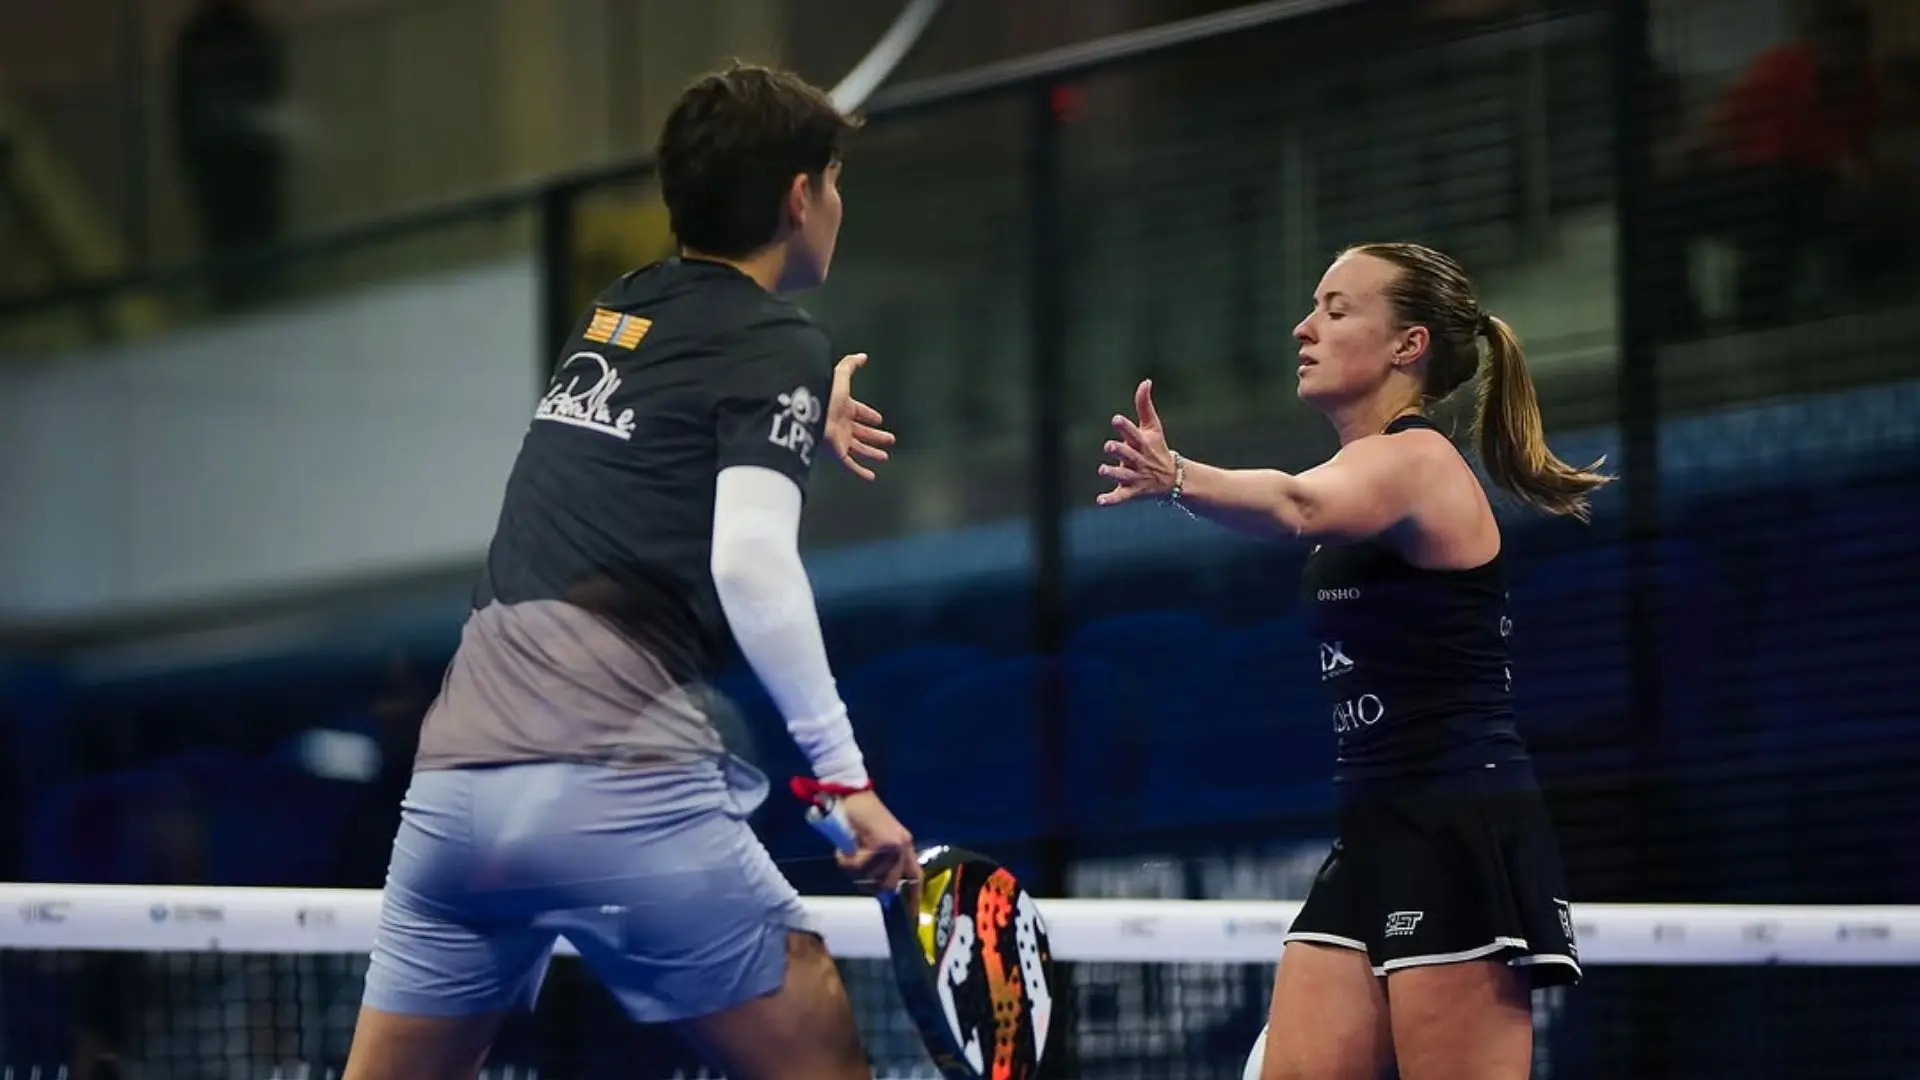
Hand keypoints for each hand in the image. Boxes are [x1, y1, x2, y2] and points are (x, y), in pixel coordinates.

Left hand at [826, 353, 895, 480]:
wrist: (811, 412)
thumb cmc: (825, 394)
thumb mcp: (841, 376)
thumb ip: (851, 364)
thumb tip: (862, 356)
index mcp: (843, 407)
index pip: (858, 412)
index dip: (868, 415)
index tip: (878, 419)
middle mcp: (842, 424)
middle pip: (862, 432)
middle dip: (875, 436)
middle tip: (890, 439)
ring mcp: (840, 439)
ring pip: (859, 448)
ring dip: (872, 452)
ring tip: (885, 456)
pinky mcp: (837, 452)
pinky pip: (850, 464)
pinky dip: (861, 471)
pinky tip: (871, 476)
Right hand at [832, 790, 920, 893]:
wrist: (850, 790)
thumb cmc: (857, 813)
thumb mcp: (872, 838)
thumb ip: (878, 859)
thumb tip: (872, 883)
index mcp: (904, 846)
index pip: (914, 877)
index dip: (912, 898)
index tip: (910, 916)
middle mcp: (903, 847)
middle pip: (889, 885)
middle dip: (868, 884)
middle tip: (854, 871)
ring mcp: (894, 845)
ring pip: (871, 877)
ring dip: (853, 871)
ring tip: (846, 855)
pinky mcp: (881, 843)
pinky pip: (860, 866)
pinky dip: (846, 861)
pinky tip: (842, 849)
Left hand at [1097, 379, 1177, 505]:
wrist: (1172, 479)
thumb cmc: (1157, 448)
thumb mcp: (1153, 427)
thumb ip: (1145, 405)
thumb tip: (1145, 381)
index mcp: (1142, 443)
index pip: (1133, 433)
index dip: (1124, 427)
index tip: (1115, 419)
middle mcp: (1139, 460)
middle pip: (1128, 455)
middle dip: (1120, 451)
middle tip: (1109, 445)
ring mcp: (1135, 477)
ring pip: (1123, 476)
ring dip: (1113, 473)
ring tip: (1102, 470)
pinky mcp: (1131, 492)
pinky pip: (1121, 497)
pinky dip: (1111, 500)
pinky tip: (1100, 501)